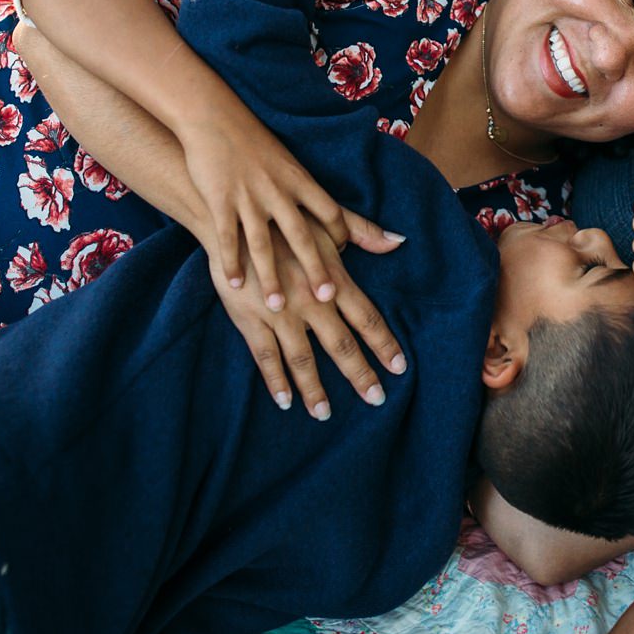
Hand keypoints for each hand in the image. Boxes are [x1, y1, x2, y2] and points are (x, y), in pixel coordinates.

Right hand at [178, 96, 401, 311]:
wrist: (213, 118)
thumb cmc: (257, 147)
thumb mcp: (291, 167)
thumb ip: (316, 197)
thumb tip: (346, 209)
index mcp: (300, 180)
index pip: (331, 213)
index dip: (339, 239)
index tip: (342, 261)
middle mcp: (278, 190)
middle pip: (302, 234)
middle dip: (315, 267)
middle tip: (326, 298)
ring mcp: (248, 196)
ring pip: (262, 243)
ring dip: (270, 276)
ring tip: (277, 306)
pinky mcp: (220, 199)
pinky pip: (226, 237)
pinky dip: (230, 263)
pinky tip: (233, 286)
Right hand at [213, 222, 406, 418]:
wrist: (234, 219)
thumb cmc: (284, 219)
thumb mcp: (326, 220)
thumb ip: (363, 233)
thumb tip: (399, 241)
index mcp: (332, 280)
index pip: (367, 318)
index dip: (384, 344)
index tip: (399, 368)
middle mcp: (311, 301)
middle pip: (341, 344)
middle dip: (359, 374)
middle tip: (376, 399)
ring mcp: (280, 313)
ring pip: (302, 358)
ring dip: (314, 388)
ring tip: (324, 414)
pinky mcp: (251, 319)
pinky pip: (266, 356)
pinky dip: (276, 380)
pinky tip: (284, 401)